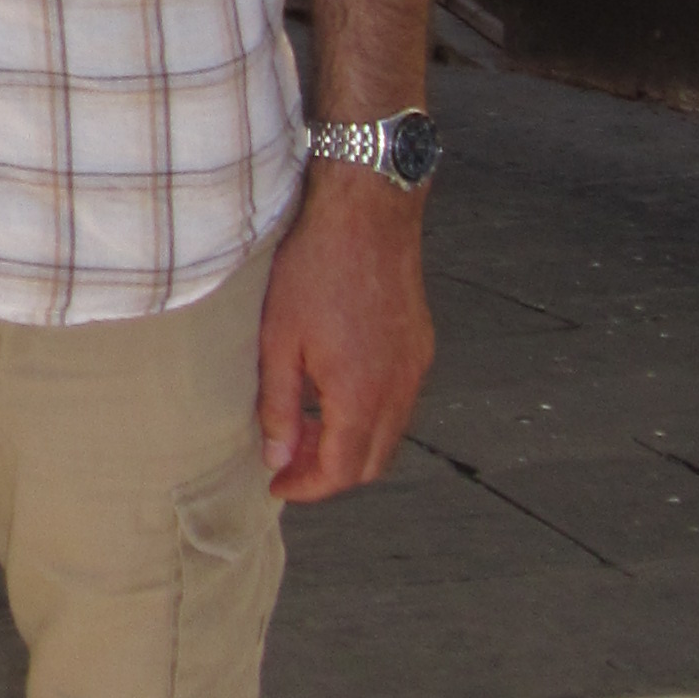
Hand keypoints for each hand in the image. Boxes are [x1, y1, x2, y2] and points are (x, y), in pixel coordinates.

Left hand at [257, 166, 434, 500]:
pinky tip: (334, 389)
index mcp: (361, 394)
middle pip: (373, 462)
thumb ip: (278, 406)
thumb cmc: (315, 266)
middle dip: (332, 473)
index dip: (308, 488)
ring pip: (390, 432)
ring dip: (352, 442)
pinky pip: (400, 399)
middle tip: (290, 462)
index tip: (278, 486)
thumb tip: (277, 459)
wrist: (367, 209)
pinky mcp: (421, 344)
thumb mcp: (278, 339)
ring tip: (306, 424)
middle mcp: (399, 388)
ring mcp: (416, 366)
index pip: (343, 471)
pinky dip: (370, 413)